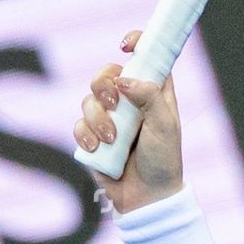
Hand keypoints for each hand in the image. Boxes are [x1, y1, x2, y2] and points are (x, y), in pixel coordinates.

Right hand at [74, 29, 184, 212]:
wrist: (147, 198)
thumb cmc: (163, 162)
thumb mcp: (165, 127)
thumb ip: (150, 97)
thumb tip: (123, 80)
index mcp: (154, 95)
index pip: (145, 59)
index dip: (137, 45)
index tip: (125, 46)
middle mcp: (131, 103)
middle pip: (107, 74)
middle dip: (104, 85)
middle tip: (114, 104)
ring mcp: (110, 120)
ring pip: (89, 99)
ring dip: (97, 118)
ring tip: (113, 140)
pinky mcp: (94, 138)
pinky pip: (78, 124)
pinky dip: (85, 134)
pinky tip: (97, 148)